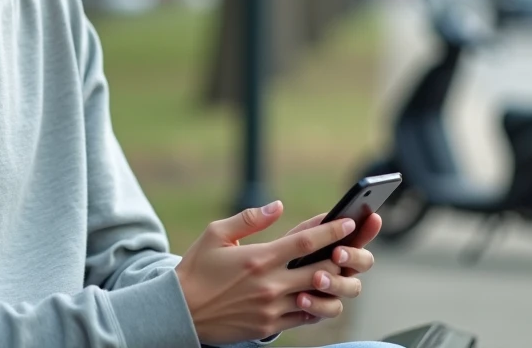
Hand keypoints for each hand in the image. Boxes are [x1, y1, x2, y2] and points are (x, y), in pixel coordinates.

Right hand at [174, 201, 360, 344]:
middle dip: (341, 259)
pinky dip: (315, 306)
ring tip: (336, 275)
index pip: (306, 242)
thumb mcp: (215, 234)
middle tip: (350, 249)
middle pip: (321, 270)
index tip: (349, 223)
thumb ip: (249, 218)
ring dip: (331, 285)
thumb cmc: (196, 269)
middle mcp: (270, 284)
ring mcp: (271, 308)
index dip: (332, 231)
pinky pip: (304, 318)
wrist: (181, 311)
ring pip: (318, 298)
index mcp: (259, 258)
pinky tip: (316, 295)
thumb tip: (278, 206)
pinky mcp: (269, 326)